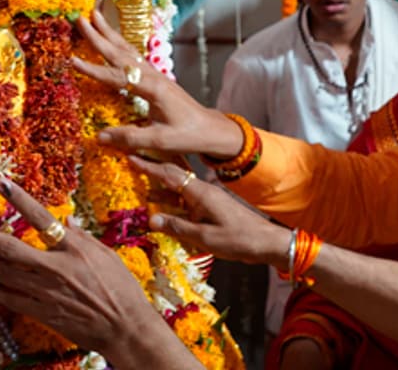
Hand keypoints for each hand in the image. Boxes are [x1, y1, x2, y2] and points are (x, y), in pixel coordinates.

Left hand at [0, 177, 190, 364]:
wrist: (124, 327)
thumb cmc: (121, 289)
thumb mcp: (107, 255)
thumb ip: (82, 237)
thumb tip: (65, 222)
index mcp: (73, 249)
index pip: (41, 217)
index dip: (19, 198)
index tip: (0, 182)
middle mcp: (54, 268)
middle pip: (8, 248)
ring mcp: (44, 292)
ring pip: (2, 274)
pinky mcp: (41, 312)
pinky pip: (9, 299)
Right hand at [72, 10, 243, 157]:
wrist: (211, 129)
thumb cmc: (188, 135)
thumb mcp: (160, 140)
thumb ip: (130, 137)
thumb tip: (100, 136)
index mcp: (153, 89)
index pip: (117, 77)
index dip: (93, 70)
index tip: (73, 60)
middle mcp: (153, 76)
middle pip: (121, 53)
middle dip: (99, 36)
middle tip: (80, 18)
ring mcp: (155, 75)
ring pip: (127, 50)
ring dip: (109, 33)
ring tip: (94, 16)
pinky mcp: (156, 78)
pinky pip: (134, 56)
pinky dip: (120, 44)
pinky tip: (113, 39)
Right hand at [135, 157, 290, 266]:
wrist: (267, 242)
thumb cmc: (239, 240)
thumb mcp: (205, 237)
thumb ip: (178, 228)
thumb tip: (151, 220)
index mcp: (201, 194)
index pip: (170, 175)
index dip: (149, 166)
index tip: (131, 156)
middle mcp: (203, 192)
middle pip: (173, 177)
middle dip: (152, 169)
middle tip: (133, 161)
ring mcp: (208, 199)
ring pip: (179, 189)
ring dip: (160, 187)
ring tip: (141, 184)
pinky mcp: (211, 208)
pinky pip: (186, 200)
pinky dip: (172, 199)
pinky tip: (163, 205)